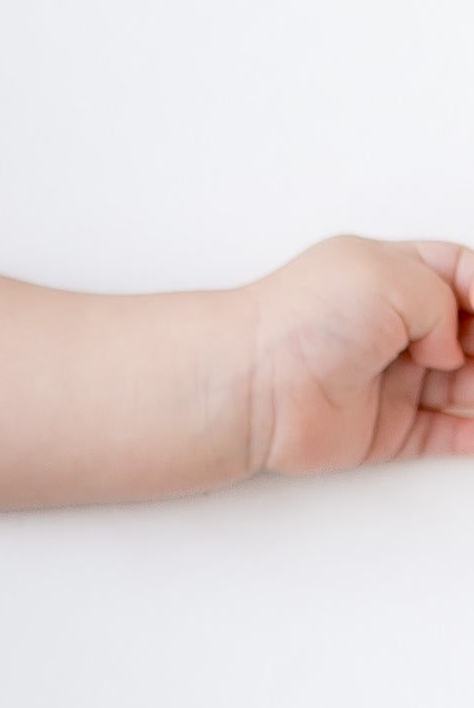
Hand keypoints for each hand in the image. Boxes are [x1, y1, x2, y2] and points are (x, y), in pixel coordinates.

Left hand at [249, 237, 473, 474]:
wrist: (255, 386)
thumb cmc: (306, 321)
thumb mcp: (389, 277)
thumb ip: (443, 300)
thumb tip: (452, 345)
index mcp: (390, 276)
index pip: (460, 274)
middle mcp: (392, 327)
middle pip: (470, 332)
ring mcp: (392, 380)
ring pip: (465, 384)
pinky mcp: (386, 430)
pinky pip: (444, 433)